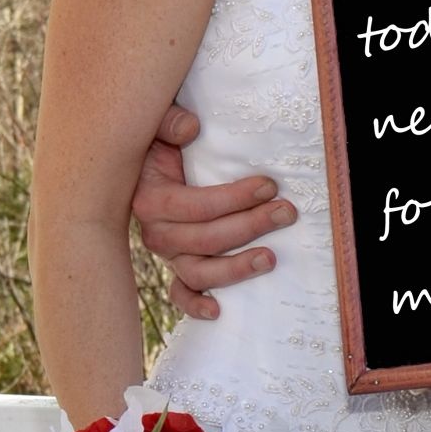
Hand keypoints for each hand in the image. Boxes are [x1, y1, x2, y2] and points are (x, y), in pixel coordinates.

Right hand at [131, 105, 296, 318]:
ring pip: (198, 273)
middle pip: (205, 240)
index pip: (194, 206)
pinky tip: (218, 311)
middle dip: (249, 226)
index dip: (233, 198)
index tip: (269, 184)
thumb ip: (168, 121)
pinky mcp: (176, 265)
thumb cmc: (159, 143)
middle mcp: (155, 233)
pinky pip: (180, 293)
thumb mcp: (157, 124)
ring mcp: (167, 254)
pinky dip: (195, 305)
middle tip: (286, 212)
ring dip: (235, 269)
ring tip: (272, 258)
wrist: (144, 165)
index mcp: (150, 200)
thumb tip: (191, 128)